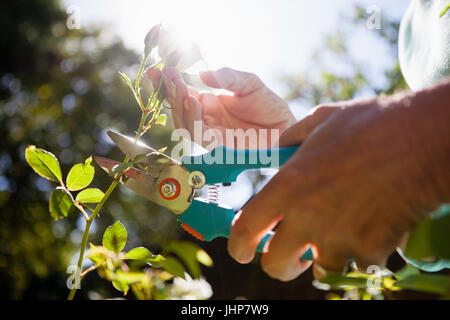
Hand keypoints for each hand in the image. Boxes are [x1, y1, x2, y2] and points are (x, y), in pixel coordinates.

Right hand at [146, 67, 295, 148]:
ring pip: (184, 124)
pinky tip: (195, 101)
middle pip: (179, 109)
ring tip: (181, 88)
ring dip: (180, 106)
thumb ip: (228, 77)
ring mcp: (211, 133)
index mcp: (209, 104)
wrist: (285, 127)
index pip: (182, 94)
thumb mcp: (249, 84)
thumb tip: (202, 75)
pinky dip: (194, 119)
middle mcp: (206, 119)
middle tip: (166, 75)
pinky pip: (200, 135)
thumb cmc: (268, 106)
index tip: (157, 69)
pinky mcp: (219, 146)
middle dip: (170, 93)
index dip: (168, 83)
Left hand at [227, 80, 449, 280]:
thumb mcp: (322, 120)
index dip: (238, 245)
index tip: (242, 251)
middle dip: (279, 263)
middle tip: (290, 254)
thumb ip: (292, 138)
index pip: (245, 229)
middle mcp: (306, 217)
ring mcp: (339, 237)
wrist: (423, 137)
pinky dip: (361, 253)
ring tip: (338, 234)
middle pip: (275, 264)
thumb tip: (279, 146)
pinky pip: (358, 264)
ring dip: (325, 257)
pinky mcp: (371, 249)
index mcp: (288, 186)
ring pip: (319, 269)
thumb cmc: (371, 124)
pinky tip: (369, 228)